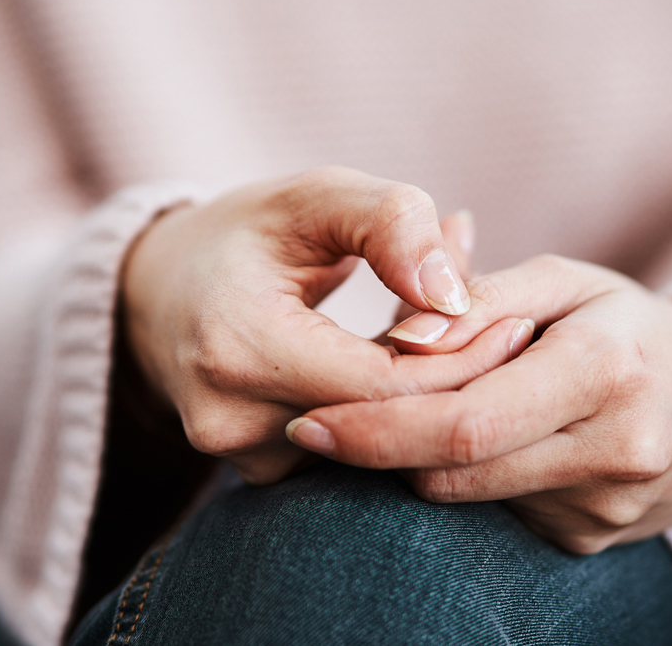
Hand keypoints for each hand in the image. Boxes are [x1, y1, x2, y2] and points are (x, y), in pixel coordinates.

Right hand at [122, 166, 528, 483]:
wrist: (155, 294)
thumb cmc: (243, 234)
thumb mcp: (314, 196)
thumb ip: (391, 225)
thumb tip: (456, 298)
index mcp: (239, 345)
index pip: (387, 385)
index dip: (462, 359)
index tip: (515, 322)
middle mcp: (231, 420)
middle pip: (386, 426)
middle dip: (453, 382)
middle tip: (507, 333)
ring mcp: (239, 458)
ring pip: (373, 448)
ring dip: (422, 400)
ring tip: (451, 340)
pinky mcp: (254, 475)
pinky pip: (347, 455)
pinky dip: (385, 416)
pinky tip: (401, 370)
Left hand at [287, 254, 671, 552]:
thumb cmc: (627, 324)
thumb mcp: (563, 281)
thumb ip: (478, 298)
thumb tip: (400, 339)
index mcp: (606, 371)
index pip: (463, 424)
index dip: (374, 430)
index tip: (309, 423)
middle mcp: (613, 451)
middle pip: (452, 472)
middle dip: (378, 449)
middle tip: (322, 424)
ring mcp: (604, 509)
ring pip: (465, 496)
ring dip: (423, 457)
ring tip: (431, 407)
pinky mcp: (590, 540)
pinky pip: (494, 511)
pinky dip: (468, 476)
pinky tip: (486, 439)